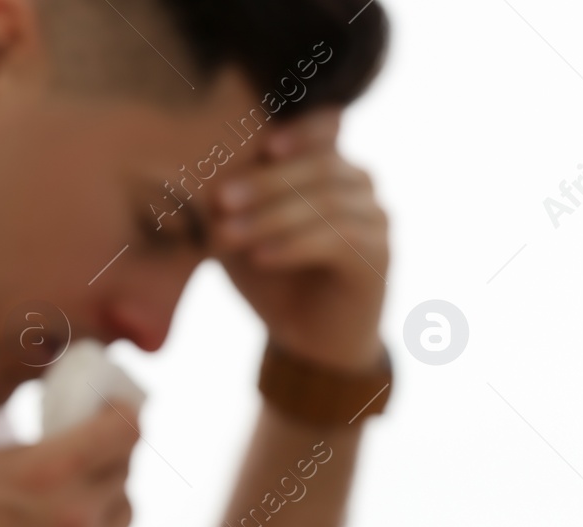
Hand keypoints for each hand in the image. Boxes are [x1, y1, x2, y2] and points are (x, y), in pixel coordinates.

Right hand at [0, 409, 137, 526]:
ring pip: (122, 515)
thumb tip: (69, 441)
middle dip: (106, 460)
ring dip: (102, 503)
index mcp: (51, 473)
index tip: (114, 413)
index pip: (125, 431)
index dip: (123, 416)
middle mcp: (79, 516)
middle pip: (124, 472)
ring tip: (64, 506)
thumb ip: (32, 451)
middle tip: (83, 459)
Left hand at [211, 109, 388, 372]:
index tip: (262, 147)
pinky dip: (293, 246)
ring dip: (272, 217)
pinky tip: (260, 258)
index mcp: (330, 166)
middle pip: (321, 165)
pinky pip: (336, 239)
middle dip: (265, 181)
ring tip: (228, 236)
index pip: (326, 128)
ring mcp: (374, 218)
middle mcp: (360, 185)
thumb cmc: (273, 280)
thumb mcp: (244, 235)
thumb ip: (233, 204)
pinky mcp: (376, 256)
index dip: (299, 131)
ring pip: (327, 201)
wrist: (308, 342)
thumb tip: (205, 182)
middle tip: (220, 199)